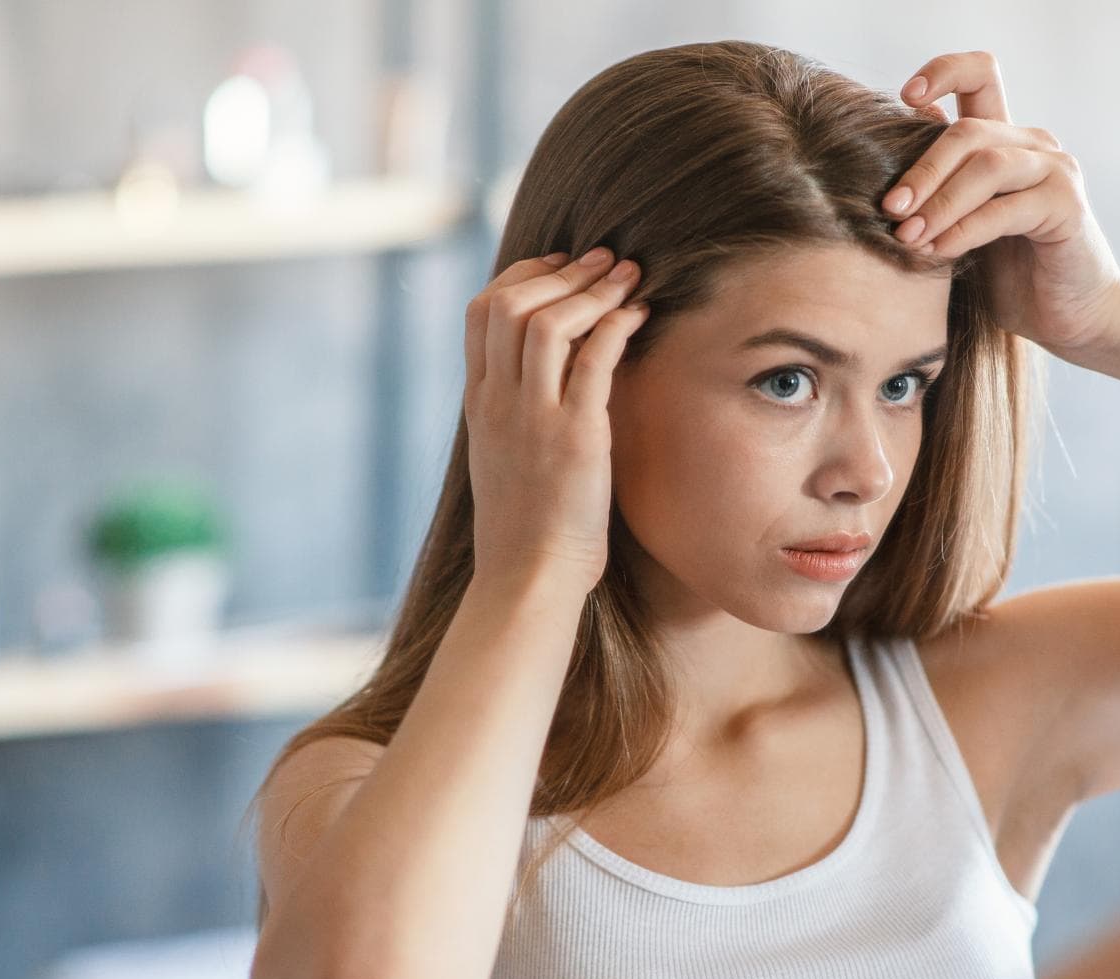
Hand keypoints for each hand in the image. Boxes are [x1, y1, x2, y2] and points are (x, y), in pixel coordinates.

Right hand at [462, 247, 649, 597]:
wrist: (527, 578)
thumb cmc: (525, 529)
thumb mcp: (502, 459)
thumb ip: (512, 414)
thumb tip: (538, 382)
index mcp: (478, 403)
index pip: (481, 312)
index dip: (521, 276)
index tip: (558, 267)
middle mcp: (498, 402)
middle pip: (511, 304)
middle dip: (561, 271)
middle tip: (602, 259)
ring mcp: (533, 418)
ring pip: (548, 322)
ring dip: (592, 290)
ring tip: (627, 277)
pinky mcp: (575, 437)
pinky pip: (594, 361)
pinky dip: (618, 326)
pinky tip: (640, 315)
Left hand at [887, 51, 1119, 356]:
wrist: (1069, 317)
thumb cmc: (1009, 274)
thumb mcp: (959, 226)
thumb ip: (935, 192)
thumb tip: (880, 167)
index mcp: (1005, 138)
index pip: (980, 74)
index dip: (943, 72)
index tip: (905, 96)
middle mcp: (1034, 144)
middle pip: (968, 131)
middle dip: (921, 170)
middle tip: (889, 209)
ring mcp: (1055, 171)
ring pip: (986, 165)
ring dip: (939, 202)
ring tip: (908, 237)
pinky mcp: (1066, 205)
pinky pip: (1004, 209)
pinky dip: (965, 230)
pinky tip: (939, 252)